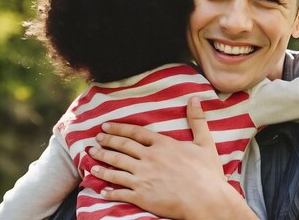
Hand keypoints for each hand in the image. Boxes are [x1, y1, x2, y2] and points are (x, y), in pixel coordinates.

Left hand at [88, 97, 256, 219]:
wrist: (206, 200)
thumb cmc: (207, 173)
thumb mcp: (205, 142)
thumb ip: (197, 120)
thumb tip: (195, 98)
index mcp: (163, 144)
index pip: (135, 133)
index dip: (119, 129)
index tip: (105, 127)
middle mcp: (149, 158)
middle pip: (122, 148)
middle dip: (106, 143)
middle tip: (95, 140)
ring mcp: (143, 178)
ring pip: (116, 169)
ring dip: (102, 164)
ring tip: (91, 161)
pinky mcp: (142, 196)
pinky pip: (120, 192)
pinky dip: (110, 191)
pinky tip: (102, 191)